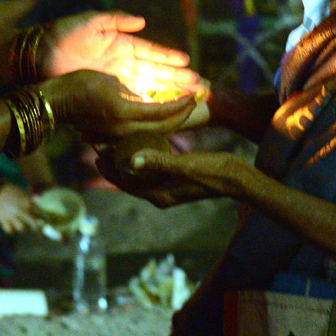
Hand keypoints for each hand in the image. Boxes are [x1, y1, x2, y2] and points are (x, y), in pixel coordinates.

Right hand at [0, 183, 44, 234]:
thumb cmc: (9, 189)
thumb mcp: (22, 192)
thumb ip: (30, 198)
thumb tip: (38, 201)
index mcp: (27, 202)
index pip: (40, 213)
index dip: (43, 219)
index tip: (46, 223)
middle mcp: (22, 210)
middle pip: (34, 224)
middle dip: (38, 230)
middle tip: (40, 235)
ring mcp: (12, 217)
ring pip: (22, 229)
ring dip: (22, 228)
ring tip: (20, 225)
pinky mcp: (3, 221)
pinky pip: (9, 231)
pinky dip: (10, 230)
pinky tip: (10, 226)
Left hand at [41, 11, 200, 95]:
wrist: (40, 55)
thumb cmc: (63, 34)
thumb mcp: (91, 21)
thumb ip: (117, 19)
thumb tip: (142, 21)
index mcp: (122, 44)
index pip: (152, 52)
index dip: (170, 58)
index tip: (188, 63)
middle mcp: (123, 63)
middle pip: (156, 72)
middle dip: (178, 79)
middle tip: (199, 86)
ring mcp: (117, 79)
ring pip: (149, 87)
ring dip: (169, 93)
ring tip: (189, 97)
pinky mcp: (107, 91)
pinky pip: (132, 98)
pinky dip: (149, 102)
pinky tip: (164, 107)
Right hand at [44, 69, 196, 142]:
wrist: (57, 100)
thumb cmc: (80, 83)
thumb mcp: (110, 83)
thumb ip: (134, 93)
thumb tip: (159, 98)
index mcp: (124, 114)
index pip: (162, 113)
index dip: (181, 105)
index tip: (193, 95)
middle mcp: (124, 129)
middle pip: (162, 127)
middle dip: (182, 115)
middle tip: (195, 102)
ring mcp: (118, 134)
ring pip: (154, 131)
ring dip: (172, 120)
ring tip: (184, 109)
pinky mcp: (113, 134)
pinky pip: (142, 131)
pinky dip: (156, 123)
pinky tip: (163, 115)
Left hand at [96, 143, 243, 207]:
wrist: (239, 178)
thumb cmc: (214, 172)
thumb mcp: (184, 166)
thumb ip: (158, 163)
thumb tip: (130, 161)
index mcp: (159, 195)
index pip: (126, 183)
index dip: (110, 169)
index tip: (96, 153)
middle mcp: (161, 193)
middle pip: (130, 178)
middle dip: (115, 162)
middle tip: (100, 143)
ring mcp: (169, 186)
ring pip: (141, 172)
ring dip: (128, 158)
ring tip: (115, 140)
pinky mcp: (177, 177)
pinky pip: (154, 168)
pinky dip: (144, 156)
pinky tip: (141, 141)